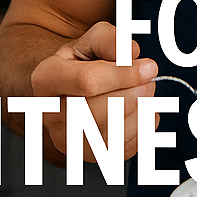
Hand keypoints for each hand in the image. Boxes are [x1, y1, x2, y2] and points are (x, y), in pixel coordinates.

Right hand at [30, 20, 157, 161]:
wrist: (71, 90)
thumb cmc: (82, 63)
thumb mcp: (91, 40)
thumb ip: (109, 39)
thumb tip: (130, 53)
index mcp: (46, 79)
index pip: (88, 81)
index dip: (125, 74)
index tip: (149, 67)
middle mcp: (51, 116)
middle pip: (104, 109)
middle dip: (135, 91)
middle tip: (148, 79)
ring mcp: (69, 142)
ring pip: (115, 131)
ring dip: (141, 109)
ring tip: (142, 91)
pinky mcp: (91, 158)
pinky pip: (126, 147)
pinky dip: (141, 127)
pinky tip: (138, 110)